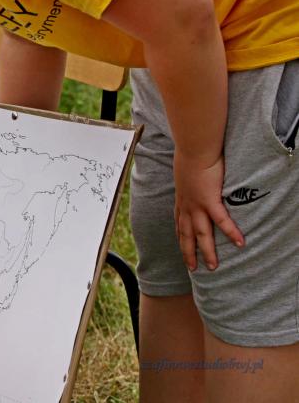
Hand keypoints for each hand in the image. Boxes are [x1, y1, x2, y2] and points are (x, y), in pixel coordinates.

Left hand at [173, 154, 242, 270]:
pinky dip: (231, 233)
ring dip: (207, 252)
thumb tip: (194, 180)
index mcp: (181, 200)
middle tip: (192, 269)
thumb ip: (190, 181)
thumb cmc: (190, 156)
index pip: (179, 224)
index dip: (181, 238)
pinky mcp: (210, 200)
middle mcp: (186, 206)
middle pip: (187, 235)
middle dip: (189, 253)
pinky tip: (240, 243)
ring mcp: (197, 205)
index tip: (182, 248)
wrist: (193, 149)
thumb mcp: (185, 173)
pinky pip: (222, 221)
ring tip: (214, 266)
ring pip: (202, 234)